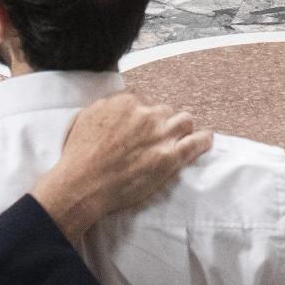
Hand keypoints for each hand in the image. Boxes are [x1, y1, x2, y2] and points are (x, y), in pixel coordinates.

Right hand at [29, 91, 210, 244]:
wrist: (83, 184)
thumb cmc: (78, 155)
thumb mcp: (84, 117)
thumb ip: (105, 106)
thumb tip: (114, 103)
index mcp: (125, 102)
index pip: (143, 99)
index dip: (143, 113)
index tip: (141, 124)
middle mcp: (146, 114)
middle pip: (164, 110)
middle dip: (161, 121)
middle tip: (155, 136)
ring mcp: (160, 135)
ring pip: (184, 120)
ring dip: (182, 128)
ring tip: (181, 136)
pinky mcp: (170, 158)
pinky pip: (196, 143)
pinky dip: (203, 140)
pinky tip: (206, 139)